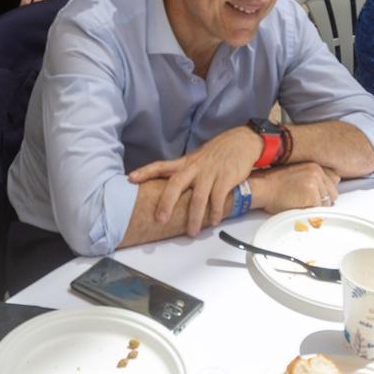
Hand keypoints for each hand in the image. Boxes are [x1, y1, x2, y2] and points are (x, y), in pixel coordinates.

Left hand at [127, 125, 268, 237]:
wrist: (242, 141)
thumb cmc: (217, 153)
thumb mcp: (198, 158)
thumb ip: (185, 171)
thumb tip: (170, 189)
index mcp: (186, 162)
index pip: (162, 165)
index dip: (146, 172)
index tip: (131, 178)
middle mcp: (195, 166)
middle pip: (176, 184)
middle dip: (167, 203)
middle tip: (160, 219)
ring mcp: (210, 172)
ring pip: (198, 197)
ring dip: (194, 217)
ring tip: (191, 232)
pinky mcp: (226, 177)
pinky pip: (218, 197)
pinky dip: (215, 211)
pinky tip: (213, 221)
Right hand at [248, 163, 340, 215]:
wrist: (261, 187)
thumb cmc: (273, 183)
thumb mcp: (296, 172)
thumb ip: (312, 177)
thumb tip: (324, 190)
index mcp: (314, 165)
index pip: (334, 179)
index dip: (326, 190)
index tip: (319, 195)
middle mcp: (316, 171)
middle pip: (333, 193)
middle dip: (323, 200)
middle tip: (307, 202)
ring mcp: (315, 183)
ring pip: (327, 203)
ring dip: (316, 207)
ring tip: (301, 204)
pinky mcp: (311, 196)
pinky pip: (319, 210)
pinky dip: (311, 213)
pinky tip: (299, 208)